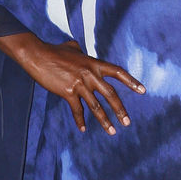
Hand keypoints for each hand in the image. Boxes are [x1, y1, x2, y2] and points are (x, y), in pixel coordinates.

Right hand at [0, 33, 145, 134]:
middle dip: (120, 110)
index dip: (131, 82)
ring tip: (112, 131)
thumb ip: (80, 51)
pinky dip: (80, 120)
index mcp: (94, 63)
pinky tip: (83, 129)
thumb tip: (80, 49)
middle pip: (111, 95)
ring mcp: (80, 83)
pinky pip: (77, 110)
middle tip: (127, 122)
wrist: (38, 55)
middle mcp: (90, 74)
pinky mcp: (68, 91)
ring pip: (96, 106)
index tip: (143, 91)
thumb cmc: (54, 50)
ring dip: (105, 121)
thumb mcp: (72, 47)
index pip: (118, 72)